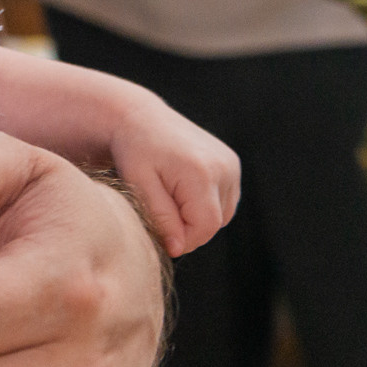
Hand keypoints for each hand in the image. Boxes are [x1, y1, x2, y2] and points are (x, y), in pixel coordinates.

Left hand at [108, 98, 238, 256]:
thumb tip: (178, 248)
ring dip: (197, 216)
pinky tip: (183, 189)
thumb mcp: (139, 184)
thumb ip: (161, 217)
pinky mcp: (232, 164)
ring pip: (222, 215)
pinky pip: (225, 201)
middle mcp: (223, 167)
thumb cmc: (134, 150)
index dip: (183, 239)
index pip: (205, 227)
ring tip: (170, 195)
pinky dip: (205, 204)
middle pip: (215, 223)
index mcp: (201, 173)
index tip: (159, 233)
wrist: (140, 117)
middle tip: (160, 210)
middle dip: (187, 227)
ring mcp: (231, 164)